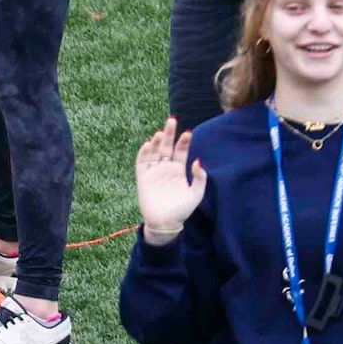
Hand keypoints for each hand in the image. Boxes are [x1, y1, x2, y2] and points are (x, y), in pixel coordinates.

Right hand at [135, 119, 208, 238]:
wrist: (165, 223)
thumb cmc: (182, 210)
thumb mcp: (196, 194)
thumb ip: (199, 178)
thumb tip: (198, 160)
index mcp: (178, 169)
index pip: (181, 150)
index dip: (184, 141)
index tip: (189, 133)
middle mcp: (166, 167)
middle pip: (167, 146)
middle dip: (169, 133)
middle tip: (172, 120)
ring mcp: (154, 171)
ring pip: (154, 151)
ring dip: (157, 141)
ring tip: (160, 133)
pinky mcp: (143, 176)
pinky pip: (142, 161)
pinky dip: (144, 153)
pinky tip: (149, 145)